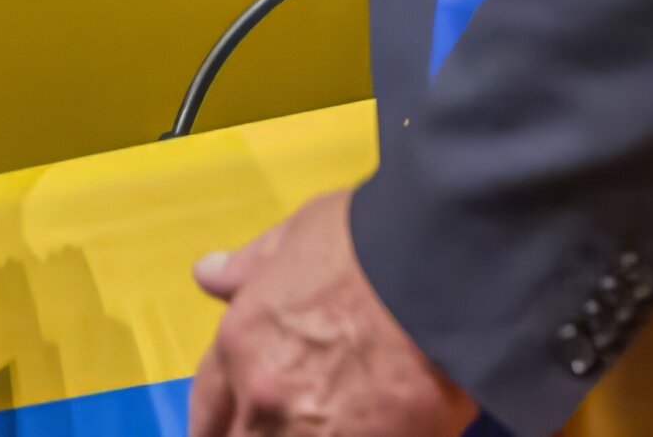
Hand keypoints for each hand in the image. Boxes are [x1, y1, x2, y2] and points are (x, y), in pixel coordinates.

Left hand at [187, 190, 475, 436]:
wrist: (444, 275)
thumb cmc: (370, 243)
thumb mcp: (296, 236)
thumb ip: (249, 267)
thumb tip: (209, 274)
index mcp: (240, 342)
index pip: (208, 404)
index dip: (218, 420)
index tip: (230, 426)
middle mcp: (266, 395)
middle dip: (255, 432)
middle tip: (282, 422)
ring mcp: (320, 433)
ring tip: (328, 426)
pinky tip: (379, 432)